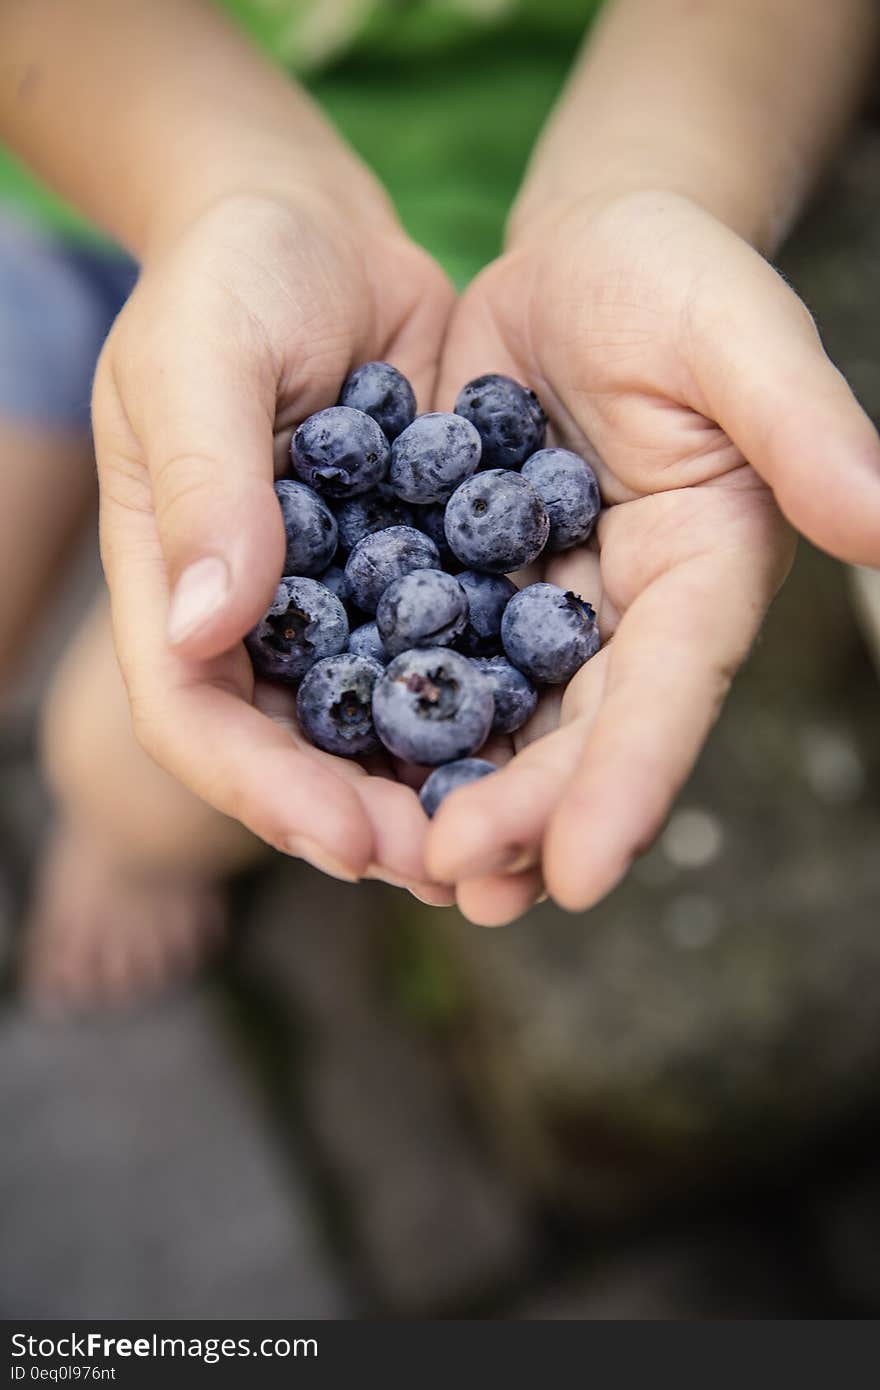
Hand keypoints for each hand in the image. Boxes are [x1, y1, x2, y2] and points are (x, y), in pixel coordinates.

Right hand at [93, 189, 454, 895]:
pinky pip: (446, 659)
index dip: (265, 790)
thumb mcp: (197, 355)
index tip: (349, 839)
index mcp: (172, 583)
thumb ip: (203, 484)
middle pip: (290, 754)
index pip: (195, 716)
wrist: (317, 230)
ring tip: (504, 841)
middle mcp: (250, 617)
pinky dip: (486, 710)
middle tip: (446, 868)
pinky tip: (549, 746)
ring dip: (432, 790)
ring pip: (373, 728)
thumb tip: (206, 627)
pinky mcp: (409, 577)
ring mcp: (331, 605)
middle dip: (360, 820)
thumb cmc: (231, 274)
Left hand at [426, 190, 879, 923]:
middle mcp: (625, 613)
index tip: (582, 873)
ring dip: (457, 793)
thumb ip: (805, 426)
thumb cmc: (673, 275)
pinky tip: (345, 763)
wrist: (579, 257)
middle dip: (525, 811)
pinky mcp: (468, 581)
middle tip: (459, 880)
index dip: (628, 782)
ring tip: (407, 869)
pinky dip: (392, 710)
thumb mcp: (738, 335)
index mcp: (701, 573)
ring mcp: (542, 605)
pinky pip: (425, 655)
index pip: (669, 692)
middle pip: (577, 731)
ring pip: (501, 717)